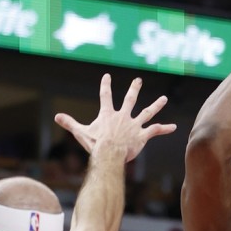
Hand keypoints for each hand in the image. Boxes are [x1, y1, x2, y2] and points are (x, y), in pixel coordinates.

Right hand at [54, 74, 176, 161]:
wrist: (109, 153)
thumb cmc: (95, 144)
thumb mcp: (80, 132)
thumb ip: (70, 123)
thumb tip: (56, 116)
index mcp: (108, 114)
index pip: (106, 97)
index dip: (106, 86)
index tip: (107, 76)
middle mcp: (123, 116)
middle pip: (130, 99)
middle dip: (134, 88)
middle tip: (138, 80)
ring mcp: (134, 125)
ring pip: (147, 112)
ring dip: (156, 105)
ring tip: (163, 99)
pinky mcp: (142, 135)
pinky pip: (155, 130)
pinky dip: (164, 128)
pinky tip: (174, 127)